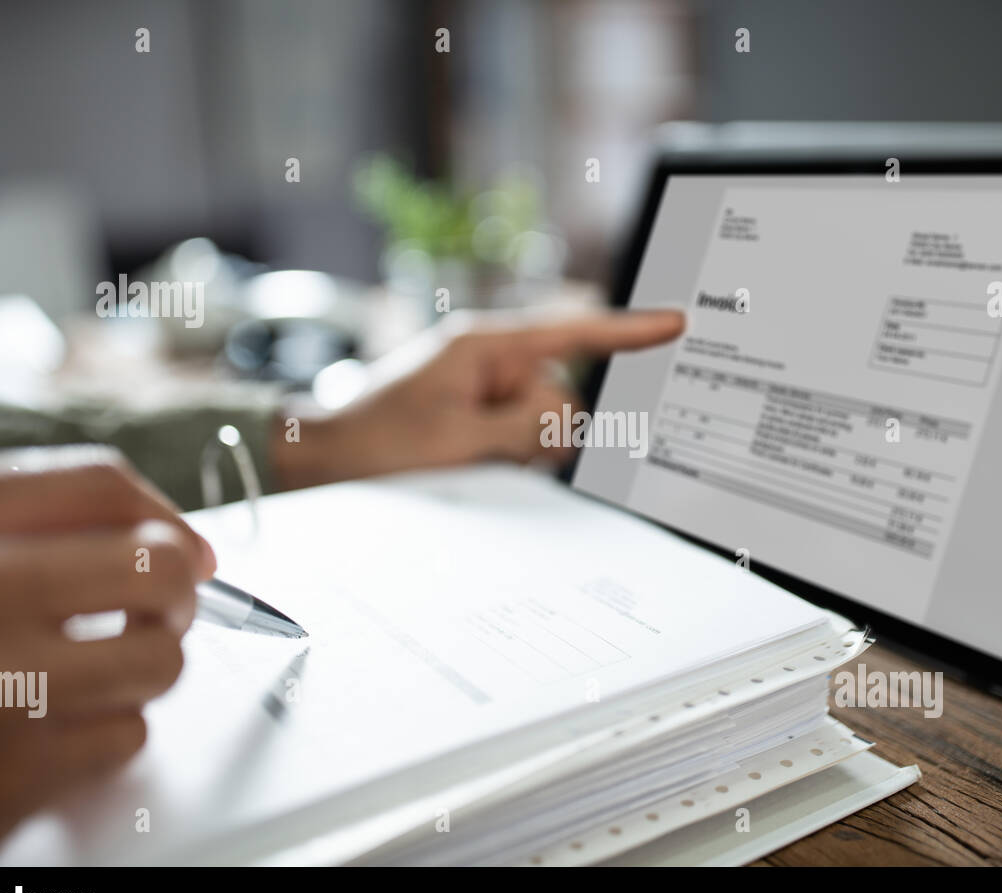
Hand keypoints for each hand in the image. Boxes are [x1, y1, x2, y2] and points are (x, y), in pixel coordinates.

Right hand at [0, 447, 214, 863]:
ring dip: (141, 670)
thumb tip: (182, 550)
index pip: (98, 485)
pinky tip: (51, 734)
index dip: (165, 517)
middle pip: (155, 569)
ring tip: (93, 677)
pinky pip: (122, 739)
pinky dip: (102, 738)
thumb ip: (15, 533)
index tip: (189, 551)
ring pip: (157, 662)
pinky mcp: (1, 782)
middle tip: (156, 616)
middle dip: (174, 596)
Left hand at [273, 308, 684, 487]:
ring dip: (521, 450)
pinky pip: (528, 439)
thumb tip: (567, 422)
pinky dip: (513, 456)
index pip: (573, 333)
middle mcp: (495, 361)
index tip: (677, 322)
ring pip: (548, 426)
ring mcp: (491, 389)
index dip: (629, 332)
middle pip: (562, 397)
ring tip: (463, 454)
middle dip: (539, 432)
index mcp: (487, 345)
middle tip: (483, 448)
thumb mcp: (455, 440)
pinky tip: (471, 460)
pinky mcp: (486, 415)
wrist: (325, 456)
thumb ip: (523, 431)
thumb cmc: (377, 440)